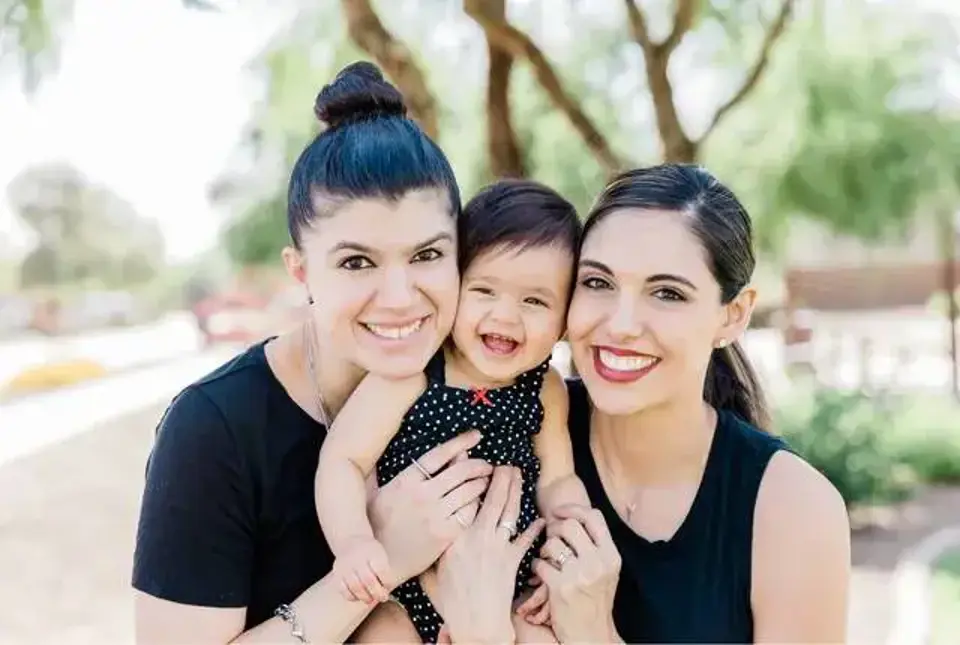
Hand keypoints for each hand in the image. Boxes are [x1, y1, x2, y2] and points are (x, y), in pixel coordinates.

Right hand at [333, 535, 391, 603]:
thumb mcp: (381, 554)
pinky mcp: (337, 574)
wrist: (351, 542)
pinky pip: (343, 590)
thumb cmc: (371, 553)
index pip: (381, 569)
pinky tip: (358, 597)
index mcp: (372, 552)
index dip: (387, 581)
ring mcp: (345, 566)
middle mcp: (357, 558)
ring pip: (355, 587)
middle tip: (383, 597)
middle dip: (378, 593)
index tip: (389, 585)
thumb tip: (386, 590)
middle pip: (368, 580)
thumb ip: (385, 570)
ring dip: (365, 597)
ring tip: (371, 599)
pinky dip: (352, 597)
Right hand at [368, 430, 492, 584]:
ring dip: (481, 483)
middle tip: (487, 464)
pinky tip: (480, 503)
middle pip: (460, 470)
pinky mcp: (444, 534)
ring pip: (468, 490)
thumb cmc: (374, 531)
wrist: (379, 566)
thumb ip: (376, 476)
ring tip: (486, 481)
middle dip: (478, 464)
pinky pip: (468, 513)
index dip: (460, 443)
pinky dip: (477, 504)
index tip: (476, 436)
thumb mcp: (372, 498)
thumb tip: (372, 459)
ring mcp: (434, 515)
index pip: (439, 454)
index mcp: (404, 481)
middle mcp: (421, 495)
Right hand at [429, 466, 544, 644]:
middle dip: (501, 478)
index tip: (477, 465)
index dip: (473, 480)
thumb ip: (435, 548)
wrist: (475, 623)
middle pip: (493, 499)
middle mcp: (478, 536)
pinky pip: (526, 539)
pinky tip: (539, 519)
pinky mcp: (513, 561)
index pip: (465, 500)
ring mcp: (498, 547)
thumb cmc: (451, 600)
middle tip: (506, 464)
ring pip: (509, 511)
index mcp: (456, 536)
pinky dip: (533, 529)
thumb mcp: (433, 570)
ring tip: (519, 476)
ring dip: (516, 491)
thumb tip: (430, 531)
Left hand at [532, 505, 621, 643]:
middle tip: (551, 537)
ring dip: (544, 548)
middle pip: (570, 525)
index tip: (560, 511)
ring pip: (553, 542)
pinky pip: (540, 562)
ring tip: (547, 557)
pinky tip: (541, 572)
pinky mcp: (560, 588)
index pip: (594, 517)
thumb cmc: (595, 600)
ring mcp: (579, 575)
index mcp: (611, 555)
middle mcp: (598, 563)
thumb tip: (573, 517)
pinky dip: (536, 565)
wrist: (591, 634)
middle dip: (555, 528)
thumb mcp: (607, 571)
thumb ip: (596, 545)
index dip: (573, 508)